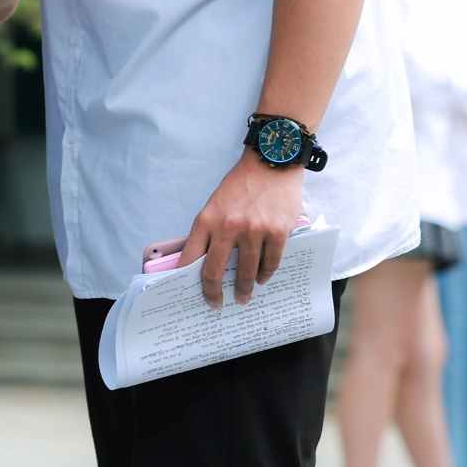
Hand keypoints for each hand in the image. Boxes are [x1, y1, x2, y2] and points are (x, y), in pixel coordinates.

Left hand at [178, 149, 305, 307]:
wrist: (271, 163)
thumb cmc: (241, 185)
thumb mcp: (216, 204)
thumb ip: (211, 229)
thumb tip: (204, 260)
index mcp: (207, 219)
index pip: (191, 256)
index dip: (189, 279)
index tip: (193, 293)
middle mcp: (228, 227)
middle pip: (215, 270)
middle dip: (214, 292)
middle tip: (216, 303)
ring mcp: (254, 231)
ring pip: (246, 271)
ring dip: (244, 288)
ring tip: (244, 296)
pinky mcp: (277, 232)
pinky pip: (270, 262)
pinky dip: (265, 273)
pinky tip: (262, 278)